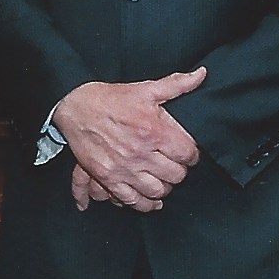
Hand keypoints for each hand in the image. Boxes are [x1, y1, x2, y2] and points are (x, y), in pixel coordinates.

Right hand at [53, 69, 205, 211]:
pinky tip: (150, 199)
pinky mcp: (109, 179)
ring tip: (162, 178)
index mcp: (153, 130)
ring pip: (158, 191)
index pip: (187, 153)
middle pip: (176, 176)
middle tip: (174, 164)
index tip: (187, 152)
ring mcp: (124, 169)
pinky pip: (133, 201)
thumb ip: (177, 84)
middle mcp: (141, 152)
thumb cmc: (111, 99)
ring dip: (164, 187)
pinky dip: (145, 204)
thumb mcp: (145, 89)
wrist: (76, 108)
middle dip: (179, 170)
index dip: (191, 153)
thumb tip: (201, 75)